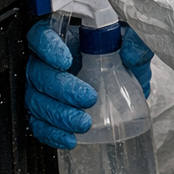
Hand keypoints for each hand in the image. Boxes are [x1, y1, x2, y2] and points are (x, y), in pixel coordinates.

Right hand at [25, 22, 153, 149]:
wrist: (131, 79)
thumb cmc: (126, 53)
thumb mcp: (136, 41)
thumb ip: (137, 40)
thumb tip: (130, 51)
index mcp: (66, 37)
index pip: (42, 35)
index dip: (47, 47)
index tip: (65, 61)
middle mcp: (50, 61)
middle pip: (38, 73)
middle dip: (61, 89)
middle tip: (88, 98)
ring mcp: (46, 87)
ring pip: (36, 100)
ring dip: (58, 115)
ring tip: (83, 123)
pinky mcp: (48, 111)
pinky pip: (39, 124)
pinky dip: (51, 133)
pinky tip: (69, 138)